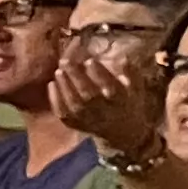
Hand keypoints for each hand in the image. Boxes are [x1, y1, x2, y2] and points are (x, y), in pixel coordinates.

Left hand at [52, 39, 163, 160]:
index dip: (98, 73)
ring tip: (58, 71)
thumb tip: (122, 56)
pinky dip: (55, 99)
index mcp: (119, 101)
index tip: (90, 60)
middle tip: (65, 61)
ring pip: (72, 102)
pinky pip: (62, 112)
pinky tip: (52, 85)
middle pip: (87, 93)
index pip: (108, 86)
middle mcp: (102, 111)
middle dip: (76, 76)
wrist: (122, 133)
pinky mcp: (75, 123)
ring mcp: (87, 118)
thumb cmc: (128, 104)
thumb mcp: (135, 89)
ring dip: (64, 85)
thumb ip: (130, 73)